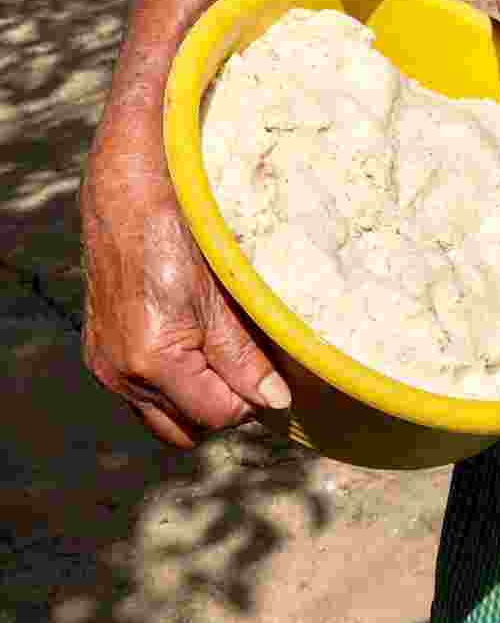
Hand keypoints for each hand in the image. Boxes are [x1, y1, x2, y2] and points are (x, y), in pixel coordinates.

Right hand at [80, 157, 290, 448]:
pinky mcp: (100, 353)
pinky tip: (192, 345)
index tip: (267, 367)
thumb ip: (245, 356)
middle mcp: (120, 373)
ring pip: (164, 417)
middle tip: (245, 363)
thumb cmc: (179, 236)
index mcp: (152, 361)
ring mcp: (105, 366)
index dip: (250, 397)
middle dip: (223, 405)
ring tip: (219, 352)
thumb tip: (275, 401)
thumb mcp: (223, 297)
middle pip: (189, 427)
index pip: (218, 414)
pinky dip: (174, 384)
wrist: (127, 194)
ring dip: (197, 397)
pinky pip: (143, 395)